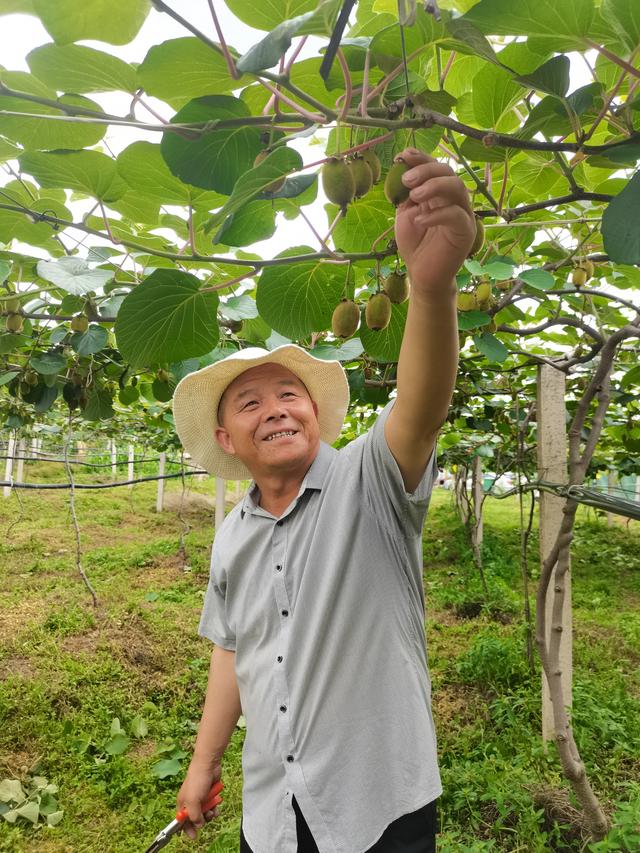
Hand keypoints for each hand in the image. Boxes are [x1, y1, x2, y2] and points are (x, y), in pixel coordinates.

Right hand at [176, 760, 221, 840]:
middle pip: (196, 818)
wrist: (208, 764)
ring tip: (213, 810)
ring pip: (205, 813)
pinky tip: (217, 806)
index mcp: (182, 804)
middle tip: (206, 817)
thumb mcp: (193, 801)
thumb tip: (199, 825)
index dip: (187, 829)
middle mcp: (191, 802)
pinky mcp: (209, 794)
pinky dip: (215, 807)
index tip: (194, 836)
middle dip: (202, 820)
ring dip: (210, 814)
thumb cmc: (197, 781)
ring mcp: (201, 798)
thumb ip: (194, 816)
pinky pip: (212, 806)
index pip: (182, 821)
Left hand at [393, 148, 475, 290]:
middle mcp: (453, 200)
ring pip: (458, 188)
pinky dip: (437, 214)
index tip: (403, 156)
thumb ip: (406, 195)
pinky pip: (456, 215)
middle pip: (448, 172)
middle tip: (407, 180)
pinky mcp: (466, 231)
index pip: (435, 168)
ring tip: (414, 195)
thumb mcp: (405, 215)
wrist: (422, 274)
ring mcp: (462, 214)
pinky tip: (419, 220)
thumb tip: (403, 171)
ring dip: (434, 186)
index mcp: (439, 193)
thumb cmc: (414, 244)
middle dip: (426, 170)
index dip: (421, 158)